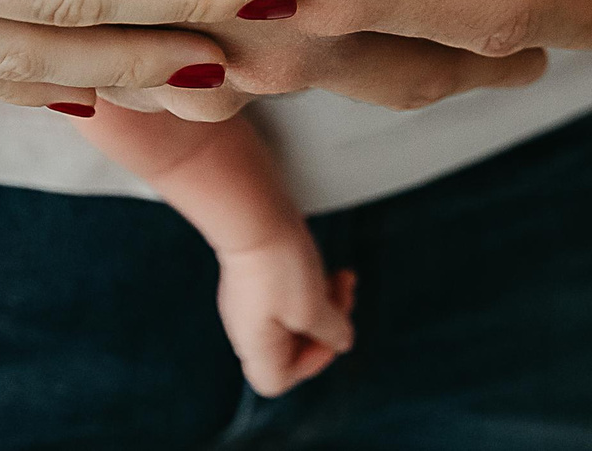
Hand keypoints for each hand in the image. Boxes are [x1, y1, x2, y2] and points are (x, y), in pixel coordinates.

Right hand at [220, 243, 355, 398]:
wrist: (252, 212)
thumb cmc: (276, 262)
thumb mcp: (314, 307)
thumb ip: (331, 331)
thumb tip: (341, 340)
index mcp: (256, 345)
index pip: (279, 380)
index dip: (310, 364)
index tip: (330, 337)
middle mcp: (247, 327)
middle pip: (293, 345)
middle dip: (326, 324)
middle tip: (344, 299)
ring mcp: (250, 300)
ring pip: (295, 315)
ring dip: (324, 301)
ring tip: (342, 278)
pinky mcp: (256, 276)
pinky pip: (288, 292)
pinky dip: (311, 284)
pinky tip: (326, 267)